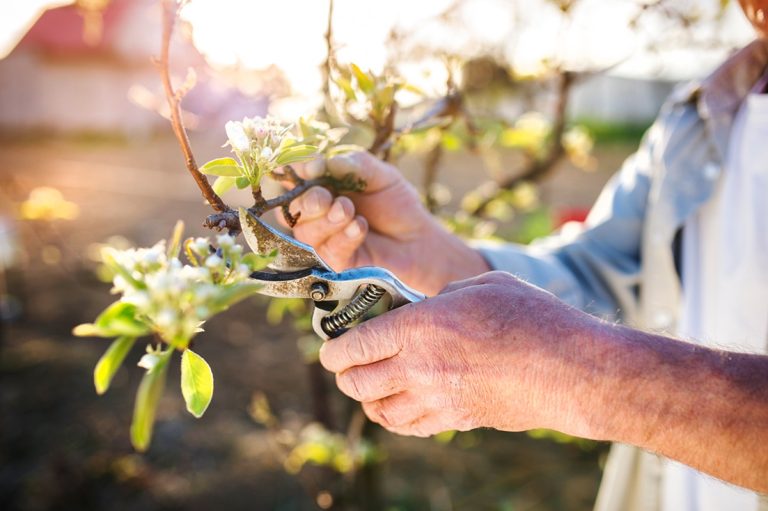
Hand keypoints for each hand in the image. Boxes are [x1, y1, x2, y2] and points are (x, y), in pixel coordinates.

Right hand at [286, 151, 488, 295]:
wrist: (418, 238)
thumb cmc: (397, 204)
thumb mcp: (381, 175)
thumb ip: (355, 164)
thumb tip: (326, 162)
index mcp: (322, 186)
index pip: (295, 178)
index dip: (296, 172)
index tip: (311, 168)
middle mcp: (317, 213)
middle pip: (294, 208)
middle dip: (309, 201)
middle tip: (327, 198)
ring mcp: (323, 239)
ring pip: (305, 232)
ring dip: (327, 220)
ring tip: (351, 212)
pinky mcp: (334, 262)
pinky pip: (327, 251)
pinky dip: (343, 237)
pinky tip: (360, 227)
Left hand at [318, 271, 597, 437]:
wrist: (572, 370)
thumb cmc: (532, 318)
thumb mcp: (483, 285)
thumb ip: (444, 294)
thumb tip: (428, 304)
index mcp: (420, 326)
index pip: (356, 344)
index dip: (334, 350)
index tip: (329, 351)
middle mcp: (419, 367)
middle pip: (358, 381)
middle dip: (344, 375)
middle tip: (345, 366)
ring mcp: (437, 399)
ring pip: (379, 411)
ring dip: (366, 400)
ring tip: (368, 388)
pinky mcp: (457, 420)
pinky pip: (410, 427)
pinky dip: (394, 419)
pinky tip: (397, 408)